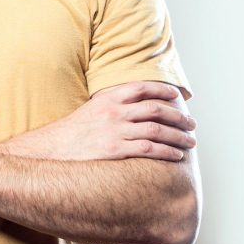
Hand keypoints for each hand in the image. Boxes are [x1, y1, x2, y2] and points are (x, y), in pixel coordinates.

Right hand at [0, 80, 195, 161]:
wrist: (52, 150)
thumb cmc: (73, 133)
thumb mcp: (92, 110)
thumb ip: (113, 105)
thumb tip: (135, 106)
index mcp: (109, 98)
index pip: (144, 88)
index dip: (165, 92)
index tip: (179, 98)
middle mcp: (114, 112)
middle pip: (156, 109)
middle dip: (178, 117)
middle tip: (191, 124)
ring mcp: (115, 131)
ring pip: (157, 130)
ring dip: (178, 135)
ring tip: (190, 142)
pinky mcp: (115, 150)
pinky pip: (148, 149)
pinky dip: (166, 151)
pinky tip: (176, 155)